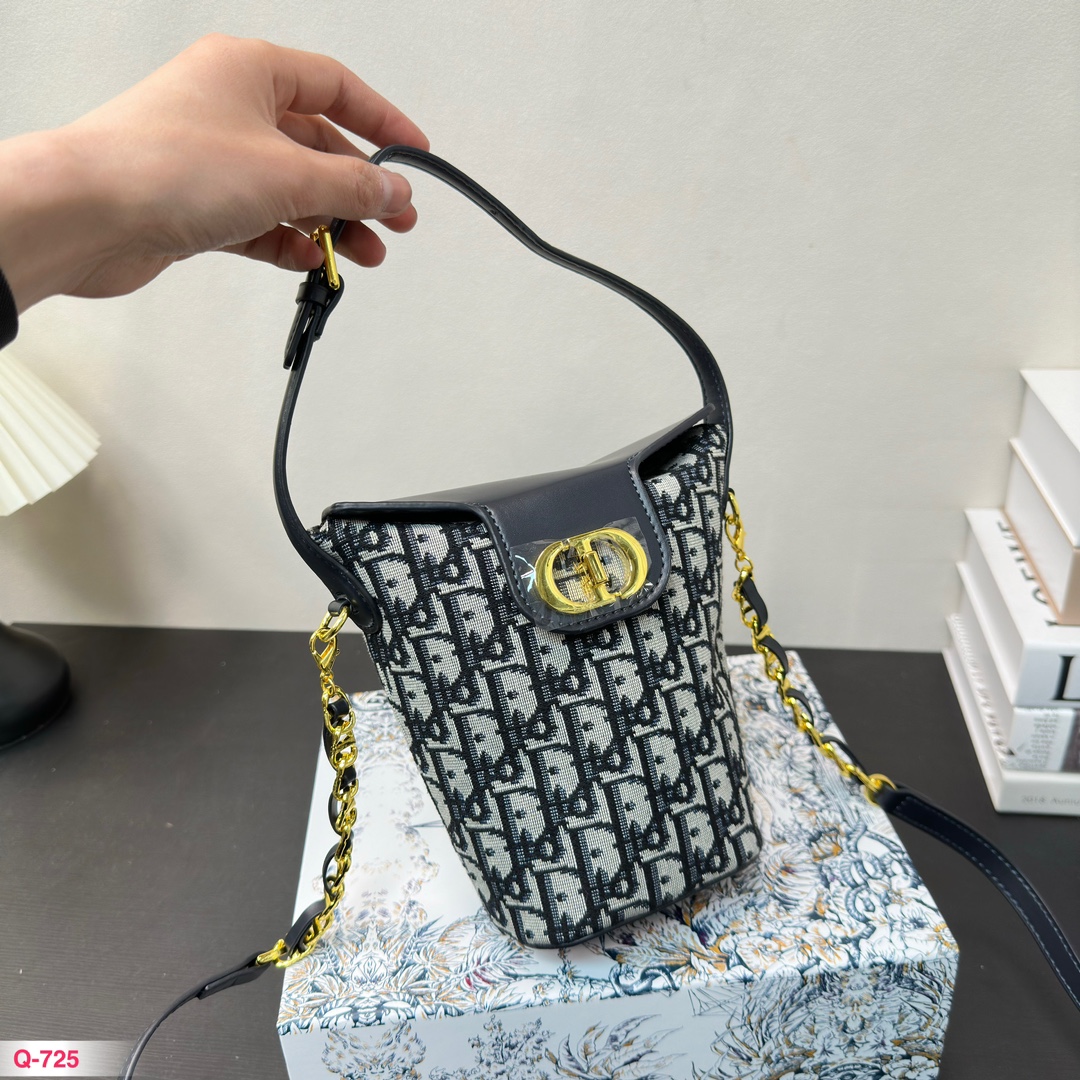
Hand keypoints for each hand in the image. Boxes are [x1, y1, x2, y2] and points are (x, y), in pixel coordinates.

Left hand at [0, 34, 428, 311]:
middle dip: (359, 189)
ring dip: (330, 224)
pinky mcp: (196, 205)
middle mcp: (229, 108)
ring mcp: (212, 158)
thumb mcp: (288, 174)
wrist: (88, 215)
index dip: (383, 121)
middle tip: (395, 221)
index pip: (336, 86)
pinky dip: (288, 241)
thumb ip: (352, 187)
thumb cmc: (167, 168)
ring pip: (290, 189)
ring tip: (363, 255)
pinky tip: (310, 260)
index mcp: (250, 72)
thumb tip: (393, 192)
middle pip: (316, 146)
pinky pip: (259, 221)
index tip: (414, 154)